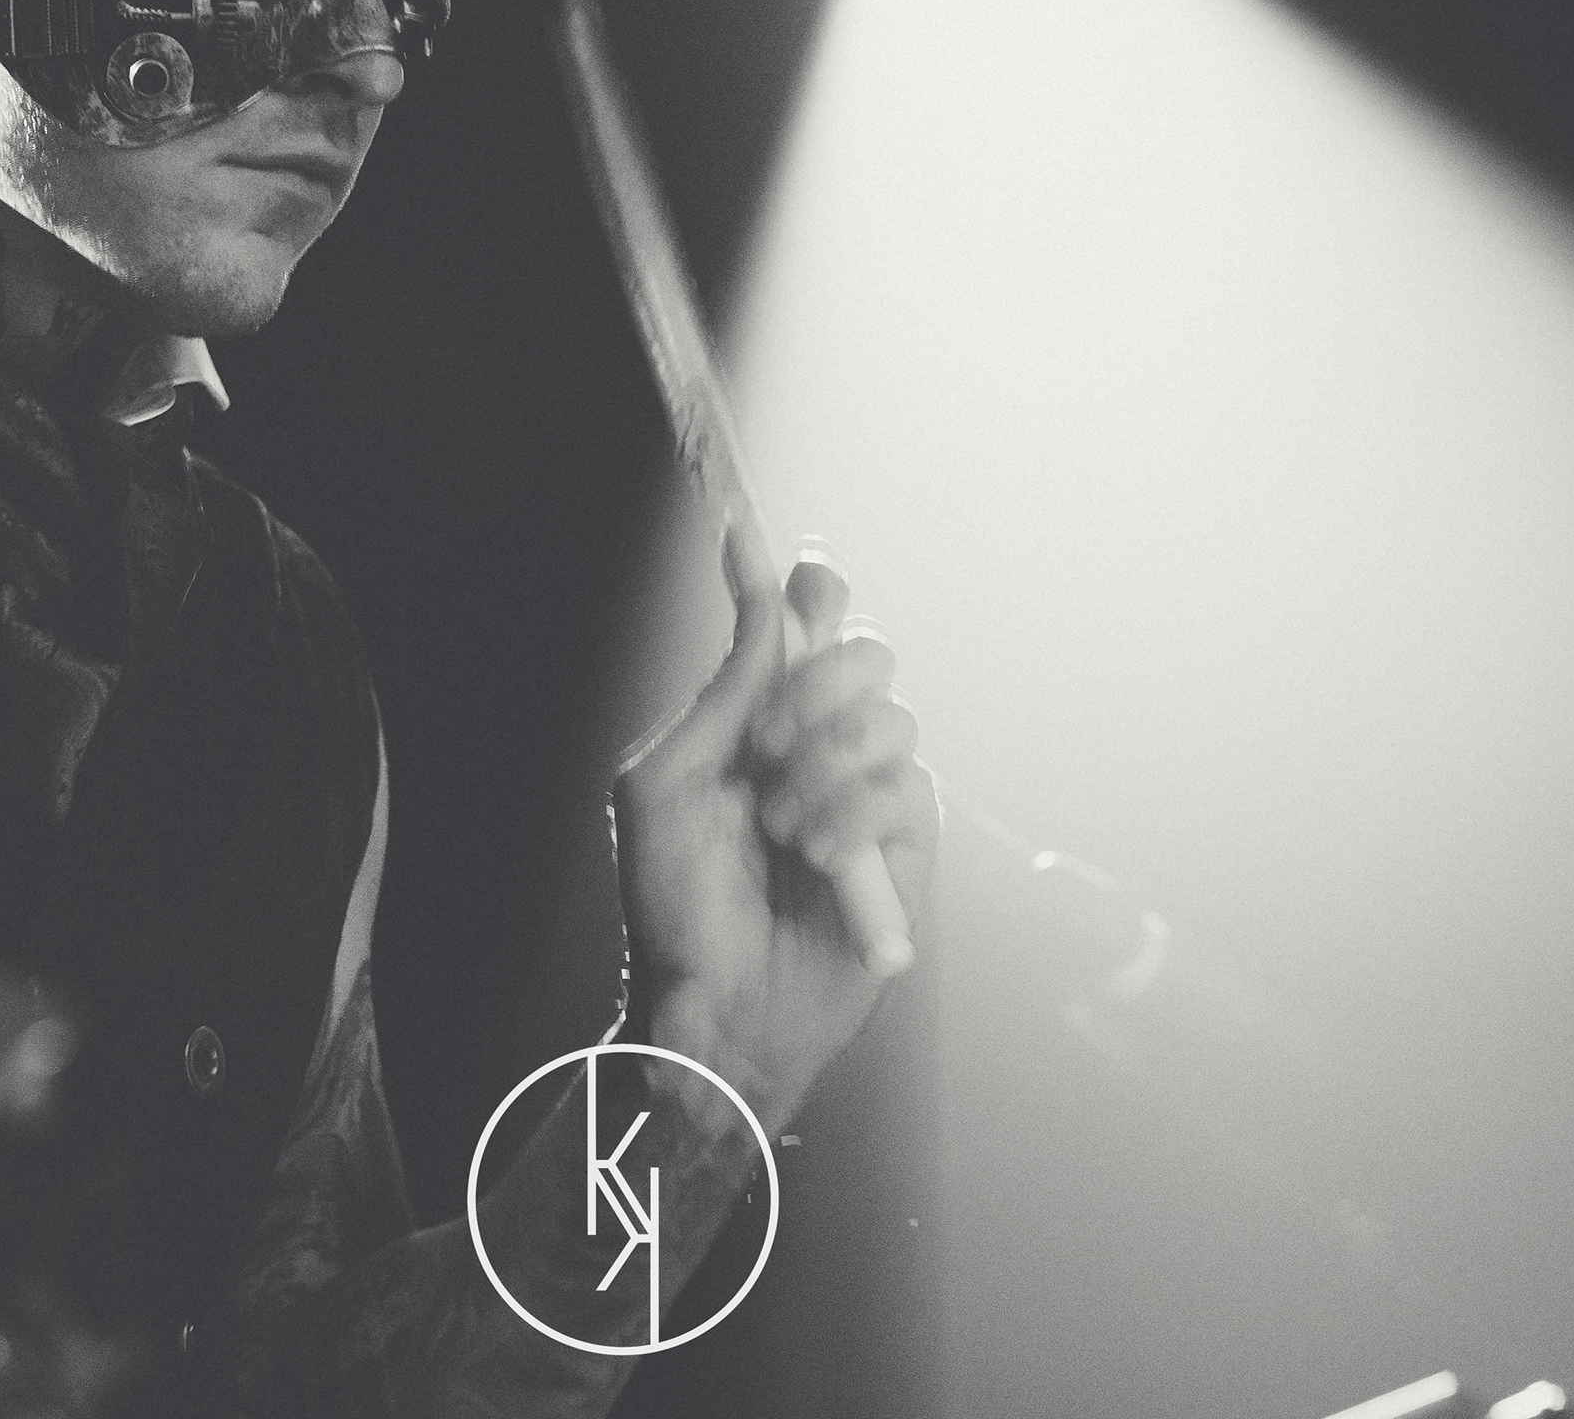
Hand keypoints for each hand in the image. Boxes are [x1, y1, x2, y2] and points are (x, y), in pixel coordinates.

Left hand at [611, 541, 938, 1128]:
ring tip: (780, 829)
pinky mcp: (908, 848)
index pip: (803, 624)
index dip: (808, 587)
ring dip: (825, 767)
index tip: (792, 565)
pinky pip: (909, 788)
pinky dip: (852, 816)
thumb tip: (762, 605)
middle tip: (766, 744)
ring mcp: (869, 793)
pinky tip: (814, 855)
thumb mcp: (665, 787)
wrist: (713, 1008)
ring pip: (891, 718)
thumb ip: (720, 697)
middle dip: (817, 685)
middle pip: (867, 650)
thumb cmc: (674, 907)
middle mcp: (822, 744)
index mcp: (760, 720)